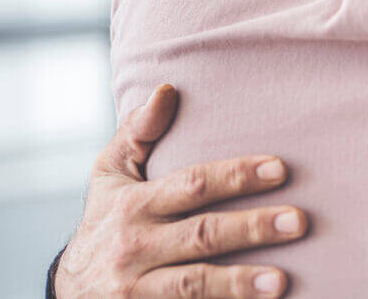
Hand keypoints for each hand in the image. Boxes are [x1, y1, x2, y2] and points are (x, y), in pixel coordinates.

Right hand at [55, 84, 306, 297]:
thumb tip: (168, 88)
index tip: (281, 168)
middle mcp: (135, 246)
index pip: (193, 185)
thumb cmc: (104, 220)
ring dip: (239, 283)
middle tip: (300, 221)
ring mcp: (138, 290)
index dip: (237, 176)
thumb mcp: (109, 174)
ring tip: (282, 280)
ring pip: (194, 285)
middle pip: (201, 235)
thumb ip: (138, 132)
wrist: (68, 290)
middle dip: (251, 228)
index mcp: (134, 204)